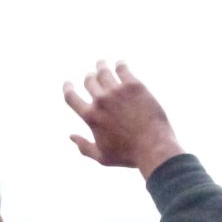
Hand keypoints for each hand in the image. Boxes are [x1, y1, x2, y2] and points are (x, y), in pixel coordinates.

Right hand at [63, 61, 182, 178]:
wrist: (154, 148)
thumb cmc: (129, 156)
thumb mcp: (102, 158)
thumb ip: (84, 147)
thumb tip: (71, 136)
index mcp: (91, 116)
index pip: (70, 96)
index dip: (67, 88)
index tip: (68, 84)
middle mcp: (101, 101)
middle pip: (89, 80)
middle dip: (89, 78)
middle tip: (93, 76)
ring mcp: (117, 91)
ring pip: (103, 71)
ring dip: (101, 66)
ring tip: (102, 64)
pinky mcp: (134, 86)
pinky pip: (122, 68)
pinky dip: (119, 65)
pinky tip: (120, 65)